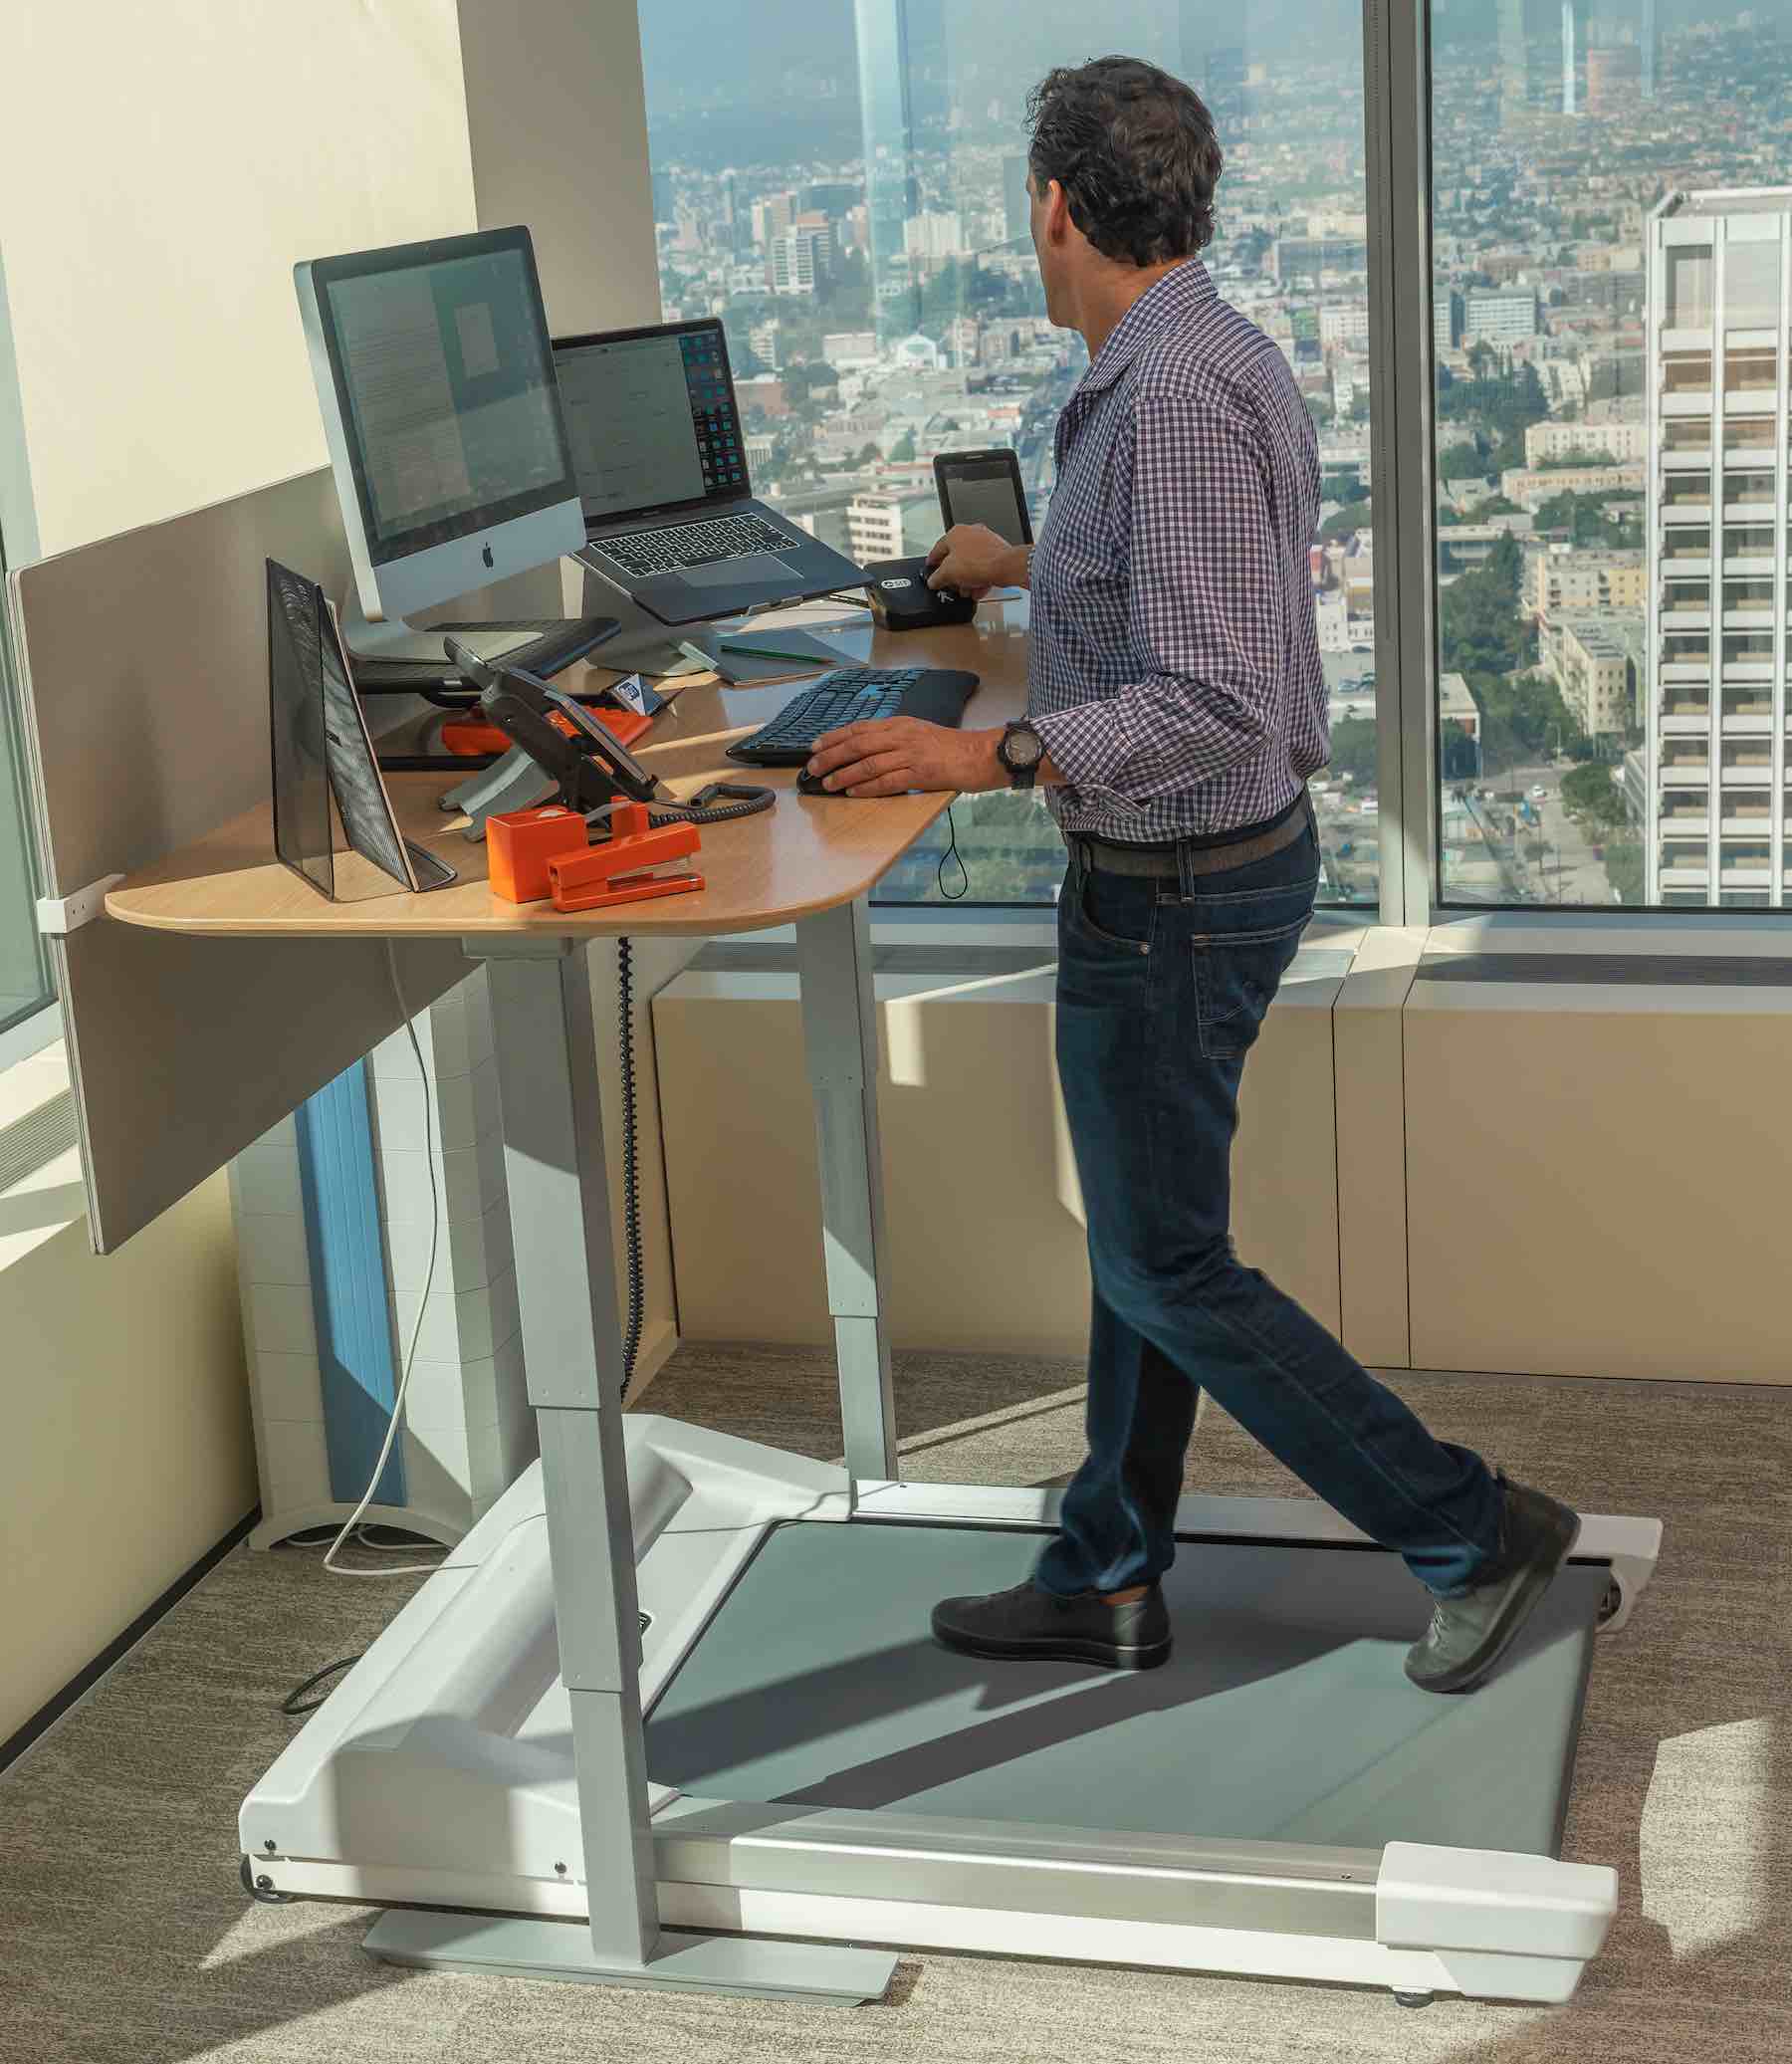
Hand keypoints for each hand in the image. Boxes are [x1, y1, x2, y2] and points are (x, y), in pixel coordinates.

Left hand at [805, 718, 1001, 797]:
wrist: (981, 754)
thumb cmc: (951, 747)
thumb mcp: (919, 733)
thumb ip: (895, 738)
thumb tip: (867, 749)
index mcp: (900, 724)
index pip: (859, 728)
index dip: (834, 737)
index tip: (815, 746)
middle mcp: (902, 736)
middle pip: (858, 744)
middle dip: (831, 756)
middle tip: (812, 768)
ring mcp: (911, 754)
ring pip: (868, 763)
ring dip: (844, 774)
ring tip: (827, 784)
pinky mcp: (921, 773)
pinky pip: (887, 781)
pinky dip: (867, 787)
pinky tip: (853, 792)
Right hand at [925, 524, 1018, 597]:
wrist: (1005, 566)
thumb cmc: (979, 562)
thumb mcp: (948, 573)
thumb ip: (937, 577)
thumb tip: (933, 581)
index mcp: (955, 532)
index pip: (938, 548)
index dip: (932, 561)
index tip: (931, 568)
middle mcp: (971, 533)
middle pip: (956, 556)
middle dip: (953, 574)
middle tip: (950, 584)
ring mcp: (985, 541)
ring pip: (971, 562)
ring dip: (967, 578)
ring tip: (966, 590)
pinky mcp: (997, 551)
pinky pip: (984, 566)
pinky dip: (980, 577)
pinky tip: (978, 589)